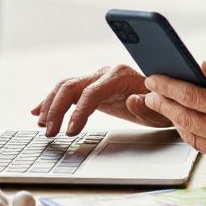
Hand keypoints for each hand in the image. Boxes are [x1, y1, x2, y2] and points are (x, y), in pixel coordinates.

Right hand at [31, 64, 171, 136]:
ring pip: (66, 87)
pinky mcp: (92, 87)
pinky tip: (39, 111)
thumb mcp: (161, 110)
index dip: (79, 112)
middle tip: (50, 132)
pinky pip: (69, 91)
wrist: (166, 97)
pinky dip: (52, 100)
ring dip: (51, 105)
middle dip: (58, 109)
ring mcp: (97, 78)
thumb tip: (132, 100)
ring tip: (42, 124)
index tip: (70, 131)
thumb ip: (147, 106)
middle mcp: (105, 73)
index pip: (92, 92)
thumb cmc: (164, 104)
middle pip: (72, 86)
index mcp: (121, 75)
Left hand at [143, 61, 205, 176]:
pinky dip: (191, 134)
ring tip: (164, 107)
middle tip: (149, 93)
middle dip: (163, 104)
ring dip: (174, 120)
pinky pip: (202, 148)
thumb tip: (202, 65)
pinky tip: (186, 123)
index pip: (191, 95)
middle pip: (184, 117)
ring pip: (189, 135)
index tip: (154, 79)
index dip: (168, 87)